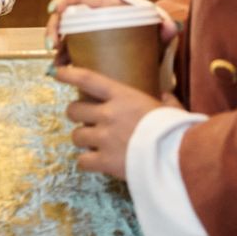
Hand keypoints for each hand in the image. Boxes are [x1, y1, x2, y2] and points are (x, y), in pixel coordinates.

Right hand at [44, 0, 189, 61]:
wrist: (151, 53)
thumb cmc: (151, 36)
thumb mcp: (156, 32)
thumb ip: (165, 28)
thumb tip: (171, 28)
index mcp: (104, 5)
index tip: (55, 10)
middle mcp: (92, 17)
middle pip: (64, 16)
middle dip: (53, 29)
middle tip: (53, 46)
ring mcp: (87, 33)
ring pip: (63, 35)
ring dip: (56, 48)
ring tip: (57, 64)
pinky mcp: (86, 49)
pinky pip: (68, 50)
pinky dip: (62, 59)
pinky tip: (60, 69)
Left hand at [57, 63, 179, 180]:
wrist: (178, 158)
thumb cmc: (177, 130)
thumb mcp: (172, 109)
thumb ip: (165, 101)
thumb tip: (165, 95)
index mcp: (123, 96)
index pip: (88, 79)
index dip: (70, 74)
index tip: (58, 73)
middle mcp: (108, 114)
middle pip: (74, 110)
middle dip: (77, 114)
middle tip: (86, 120)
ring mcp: (104, 138)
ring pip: (76, 136)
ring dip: (83, 140)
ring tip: (94, 143)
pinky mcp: (104, 161)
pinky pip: (82, 161)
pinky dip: (87, 162)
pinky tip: (95, 163)